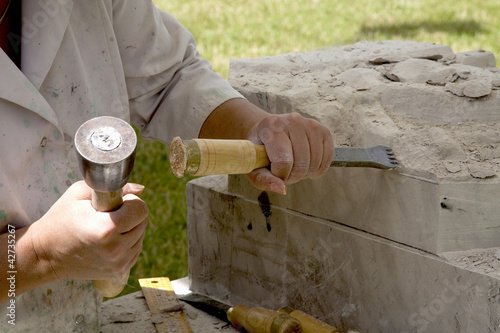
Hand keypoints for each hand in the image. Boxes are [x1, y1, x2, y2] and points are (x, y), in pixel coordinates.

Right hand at [31, 181, 148, 280]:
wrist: (46, 254)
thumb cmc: (61, 220)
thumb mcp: (79, 194)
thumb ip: (113, 188)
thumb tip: (141, 189)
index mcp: (106, 229)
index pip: (141, 209)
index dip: (131, 201)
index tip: (117, 202)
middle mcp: (115, 249)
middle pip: (143, 222)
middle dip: (131, 214)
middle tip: (110, 214)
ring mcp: (118, 263)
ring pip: (141, 236)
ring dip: (131, 228)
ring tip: (107, 227)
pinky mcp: (119, 271)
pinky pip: (136, 250)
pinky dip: (128, 242)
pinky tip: (110, 239)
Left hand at [246, 113, 333, 193]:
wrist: (268, 130)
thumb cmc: (259, 149)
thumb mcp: (252, 165)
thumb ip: (263, 179)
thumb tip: (282, 190)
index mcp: (271, 126)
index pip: (284, 162)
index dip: (280, 175)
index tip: (274, 172)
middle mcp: (293, 121)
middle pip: (301, 164)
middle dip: (292, 176)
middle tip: (284, 172)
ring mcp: (310, 124)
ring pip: (315, 163)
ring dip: (305, 173)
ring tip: (293, 167)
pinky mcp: (324, 130)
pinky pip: (328, 158)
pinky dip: (318, 168)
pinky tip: (307, 165)